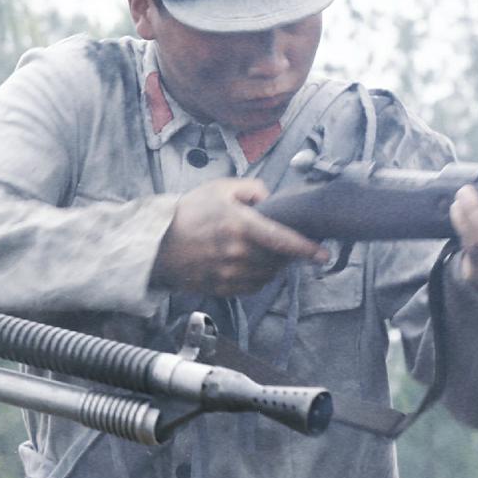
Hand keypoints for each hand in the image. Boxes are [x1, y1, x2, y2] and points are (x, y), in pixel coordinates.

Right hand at [151, 177, 326, 295]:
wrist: (155, 243)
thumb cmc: (186, 214)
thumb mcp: (219, 189)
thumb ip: (251, 189)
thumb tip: (271, 200)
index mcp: (240, 226)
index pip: (284, 241)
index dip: (307, 249)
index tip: (323, 254)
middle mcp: (238, 254)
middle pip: (278, 260)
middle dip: (286, 253)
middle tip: (282, 242)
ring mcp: (229, 274)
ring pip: (267, 275)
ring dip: (272, 266)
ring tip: (261, 252)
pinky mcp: (222, 287)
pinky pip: (252, 287)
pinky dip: (257, 277)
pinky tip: (249, 265)